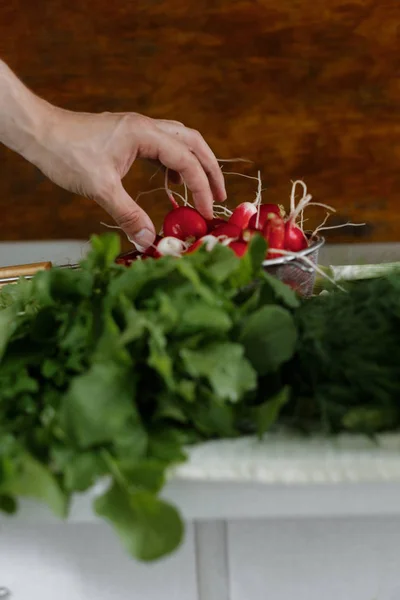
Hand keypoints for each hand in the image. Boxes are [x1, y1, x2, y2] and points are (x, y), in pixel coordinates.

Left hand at [29, 108, 226, 248]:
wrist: (40, 133)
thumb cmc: (66, 153)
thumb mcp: (100, 187)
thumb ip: (128, 214)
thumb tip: (149, 239)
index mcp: (143, 134)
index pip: (185, 160)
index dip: (201, 187)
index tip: (207, 211)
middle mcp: (145, 127)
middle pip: (192, 143)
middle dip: (209, 169)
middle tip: (220, 196)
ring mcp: (137, 131)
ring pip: (179, 141)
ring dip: (194, 164)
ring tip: (201, 190)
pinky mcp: (128, 138)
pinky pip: (162, 148)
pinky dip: (174, 164)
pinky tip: (171, 181)